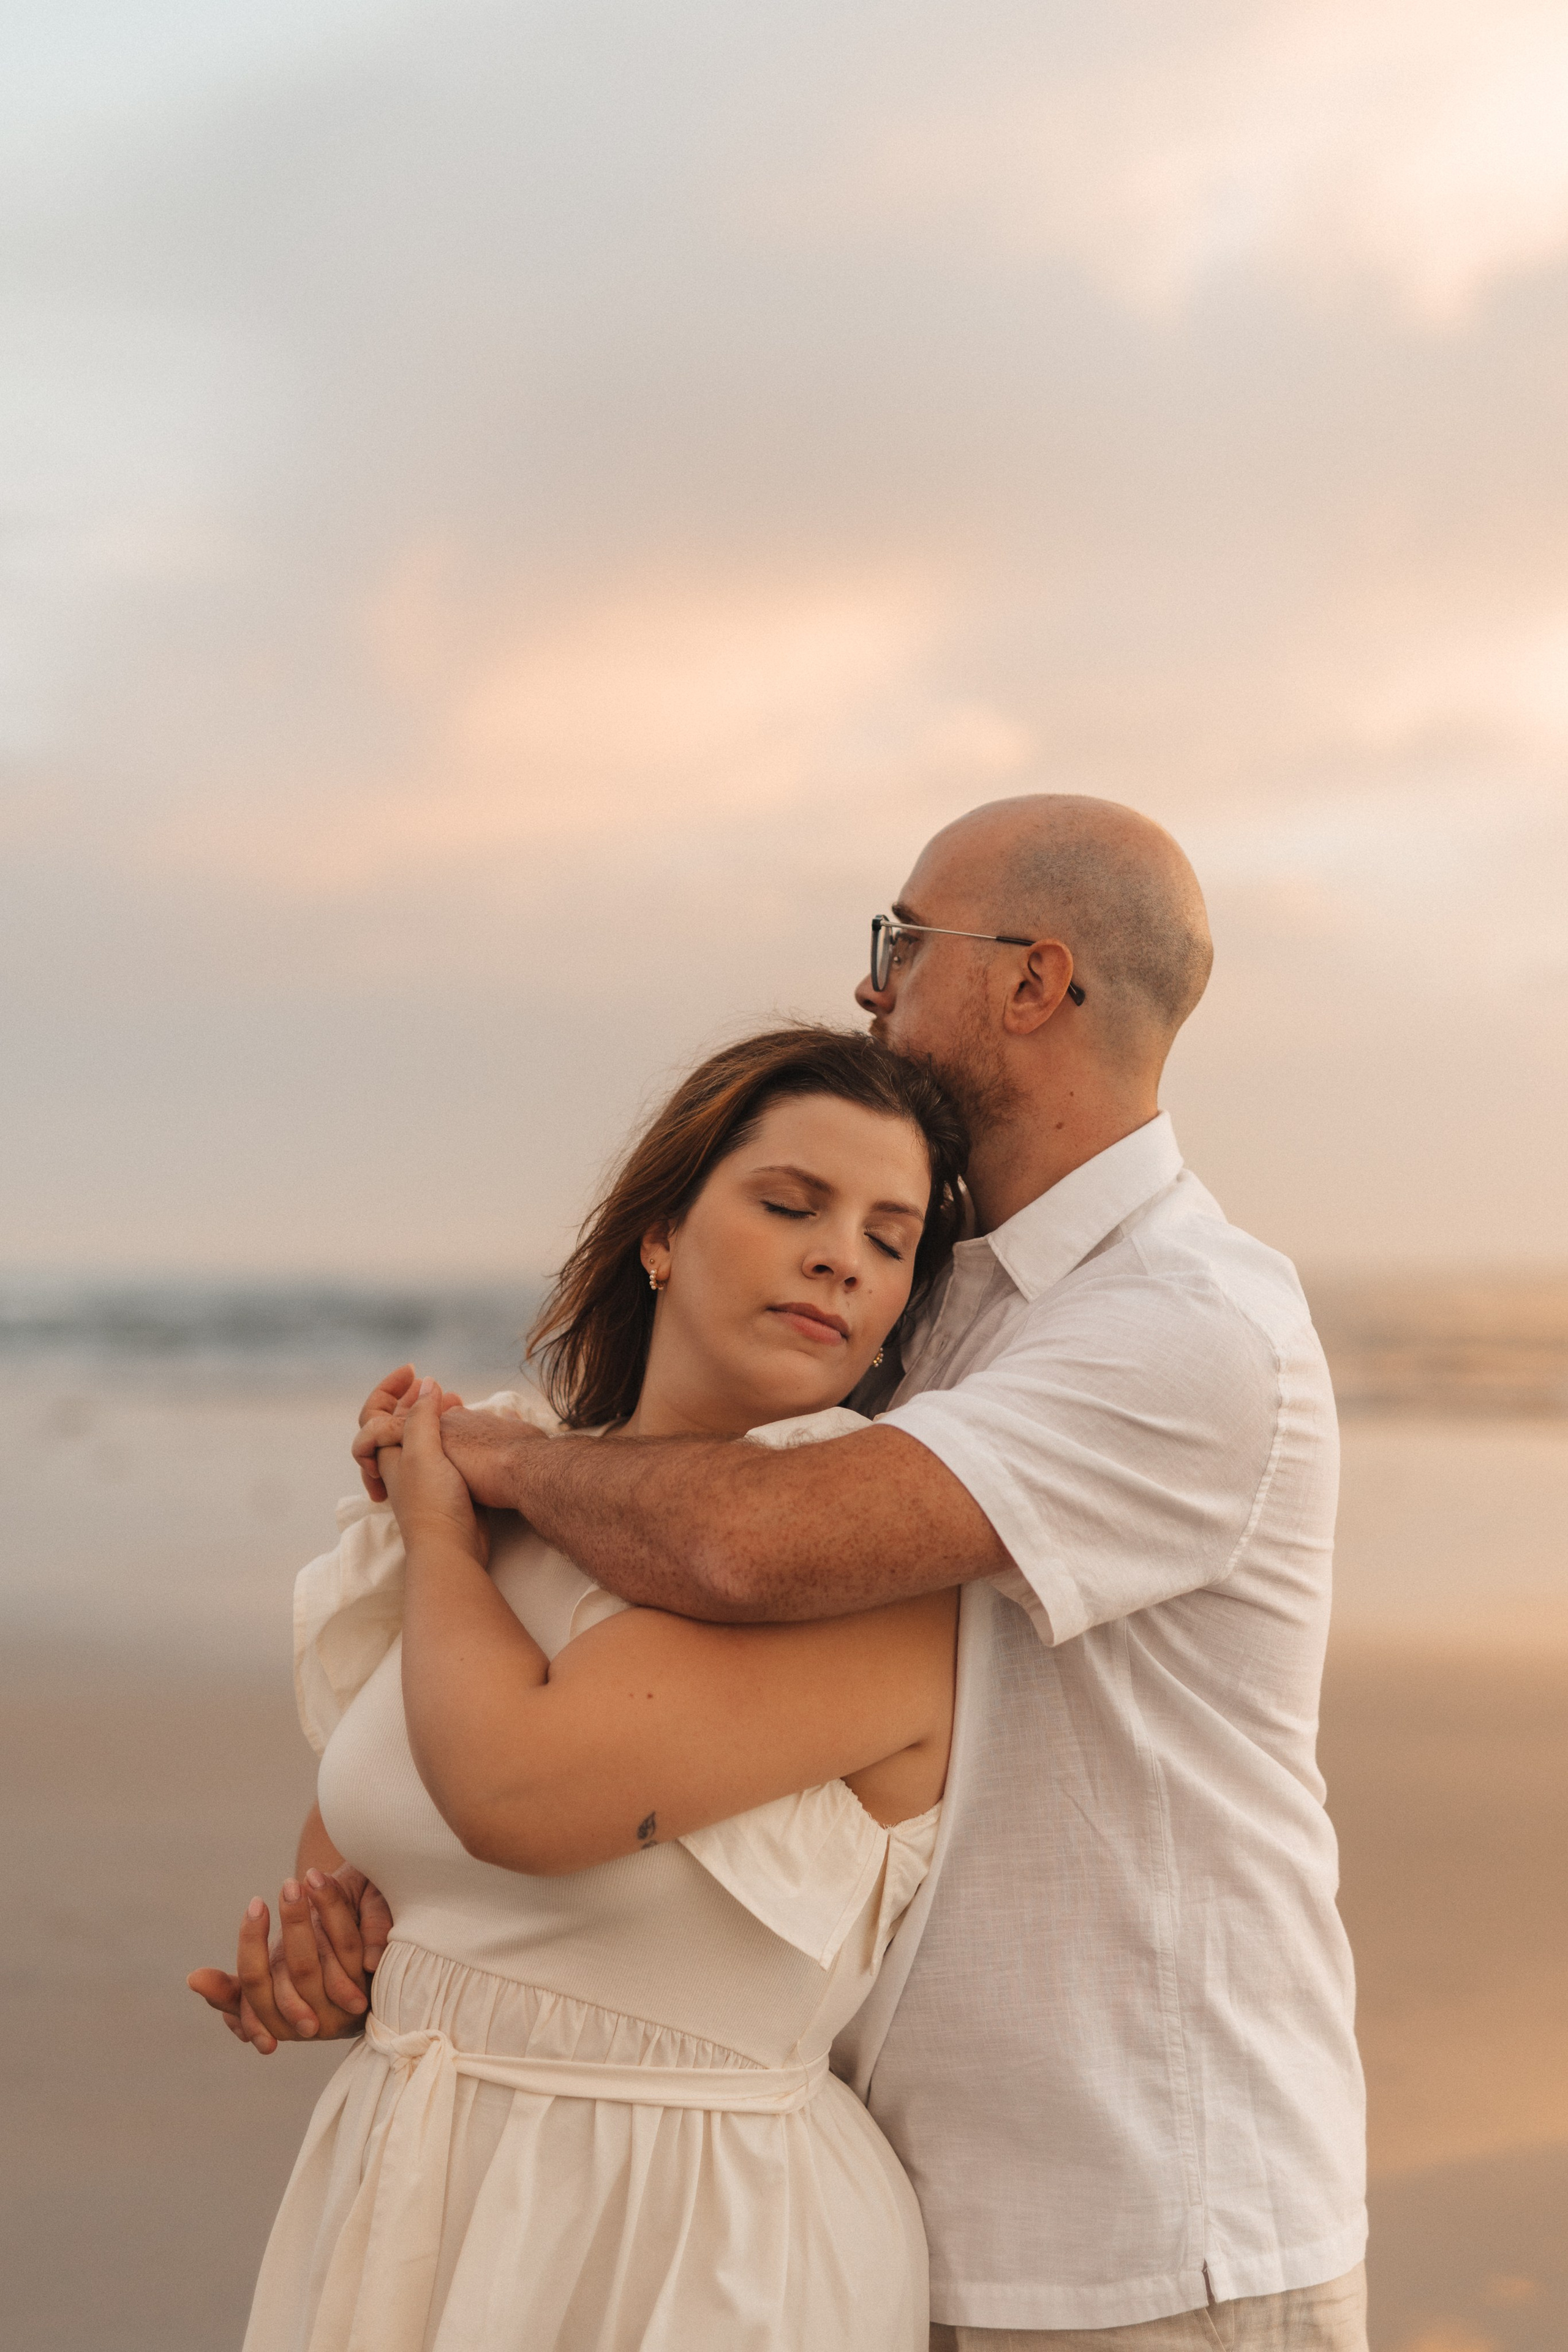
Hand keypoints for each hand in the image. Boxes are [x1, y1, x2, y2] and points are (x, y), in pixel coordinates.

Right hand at [187, 1866, 388, 2055]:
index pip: (257, 1984)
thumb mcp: (260, 1991)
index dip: (253, 1943)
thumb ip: (229, 1990)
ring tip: (310, 1875)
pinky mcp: (371, 1983)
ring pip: (335, 1950)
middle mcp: (313, 2017)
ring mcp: (345, 2003)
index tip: (255, 1904)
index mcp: (278, 2020)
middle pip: (300, 1967)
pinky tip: (328, 1882)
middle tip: (288, 1882)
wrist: (351, 2002)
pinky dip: (343, 1911)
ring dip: (322, 1908)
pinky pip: (359, 1942)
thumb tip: (191, 1979)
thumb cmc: (294, 1995)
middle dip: (294, 1921)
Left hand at [372, 1382, 488, 1562]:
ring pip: (421, 1434)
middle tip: (439, 1386)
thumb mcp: (422, 1452)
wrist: (452, 1546)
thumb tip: (426, 1384)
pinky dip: (449, 1432)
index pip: (374, 1412)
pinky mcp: (444, 1484)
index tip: (413, 1372)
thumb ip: (421, 1417)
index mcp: (386, 1452)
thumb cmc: (432, 1502)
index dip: (388, 1388)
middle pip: (397, 1421)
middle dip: (415, 1398)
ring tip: (457, 1401)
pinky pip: (441, 1449)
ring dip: (434, 1413)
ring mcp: (422, 1474)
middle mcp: (400, 1462)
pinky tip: (467, 1429)